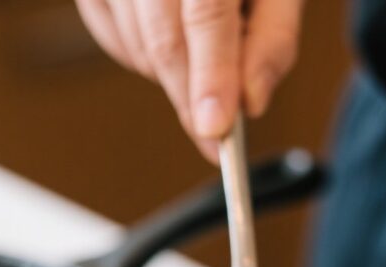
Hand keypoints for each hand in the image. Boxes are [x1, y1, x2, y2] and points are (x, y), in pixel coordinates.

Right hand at [76, 0, 303, 160]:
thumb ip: (272, 38)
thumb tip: (252, 102)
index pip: (204, 12)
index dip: (210, 75)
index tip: (216, 129)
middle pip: (162, 38)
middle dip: (190, 96)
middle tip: (215, 135)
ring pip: (137, 47)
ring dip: (173, 75)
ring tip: (205, 54)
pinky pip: (113, 38)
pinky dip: (142, 56)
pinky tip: (170, 38)